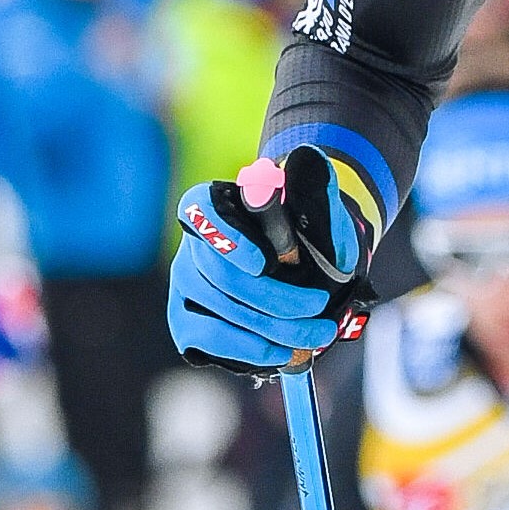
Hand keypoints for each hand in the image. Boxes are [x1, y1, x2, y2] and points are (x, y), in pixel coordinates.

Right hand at [168, 152, 377, 372]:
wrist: (313, 272)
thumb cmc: (313, 239)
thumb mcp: (323, 214)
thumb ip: (316, 190)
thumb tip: (308, 156)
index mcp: (216, 204)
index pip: (202, 212)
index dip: (228, 240)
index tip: (265, 264)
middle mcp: (192, 244)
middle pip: (220, 276)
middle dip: (275, 300)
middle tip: (318, 309)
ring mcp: (185, 283)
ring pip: (220, 311)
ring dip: (272, 330)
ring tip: (314, 338)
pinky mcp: (186, 319)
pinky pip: (207, 340)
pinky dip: (247, 350)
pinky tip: (280, 353)